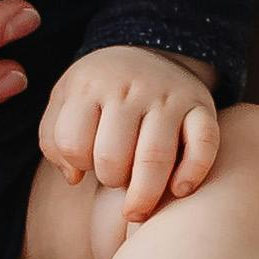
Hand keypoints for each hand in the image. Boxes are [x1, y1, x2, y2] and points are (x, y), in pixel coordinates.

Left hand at [37, 44, 222, 215]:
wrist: (146, 53)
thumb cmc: (98, 95)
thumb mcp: (64, 102)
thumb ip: (53, 140)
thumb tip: (74, 177)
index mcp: (90, 85)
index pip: (73, 144)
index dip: (77, 164)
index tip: (86, 163)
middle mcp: (131, 88)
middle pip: (112, 156)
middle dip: (110, 180)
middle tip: (116, 179)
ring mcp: (169, 96)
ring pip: (154, 157)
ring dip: (143, 194)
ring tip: (138, 205)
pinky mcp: (202, 106)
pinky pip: (204, 145)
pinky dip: (192, 173)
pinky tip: (179, 191)